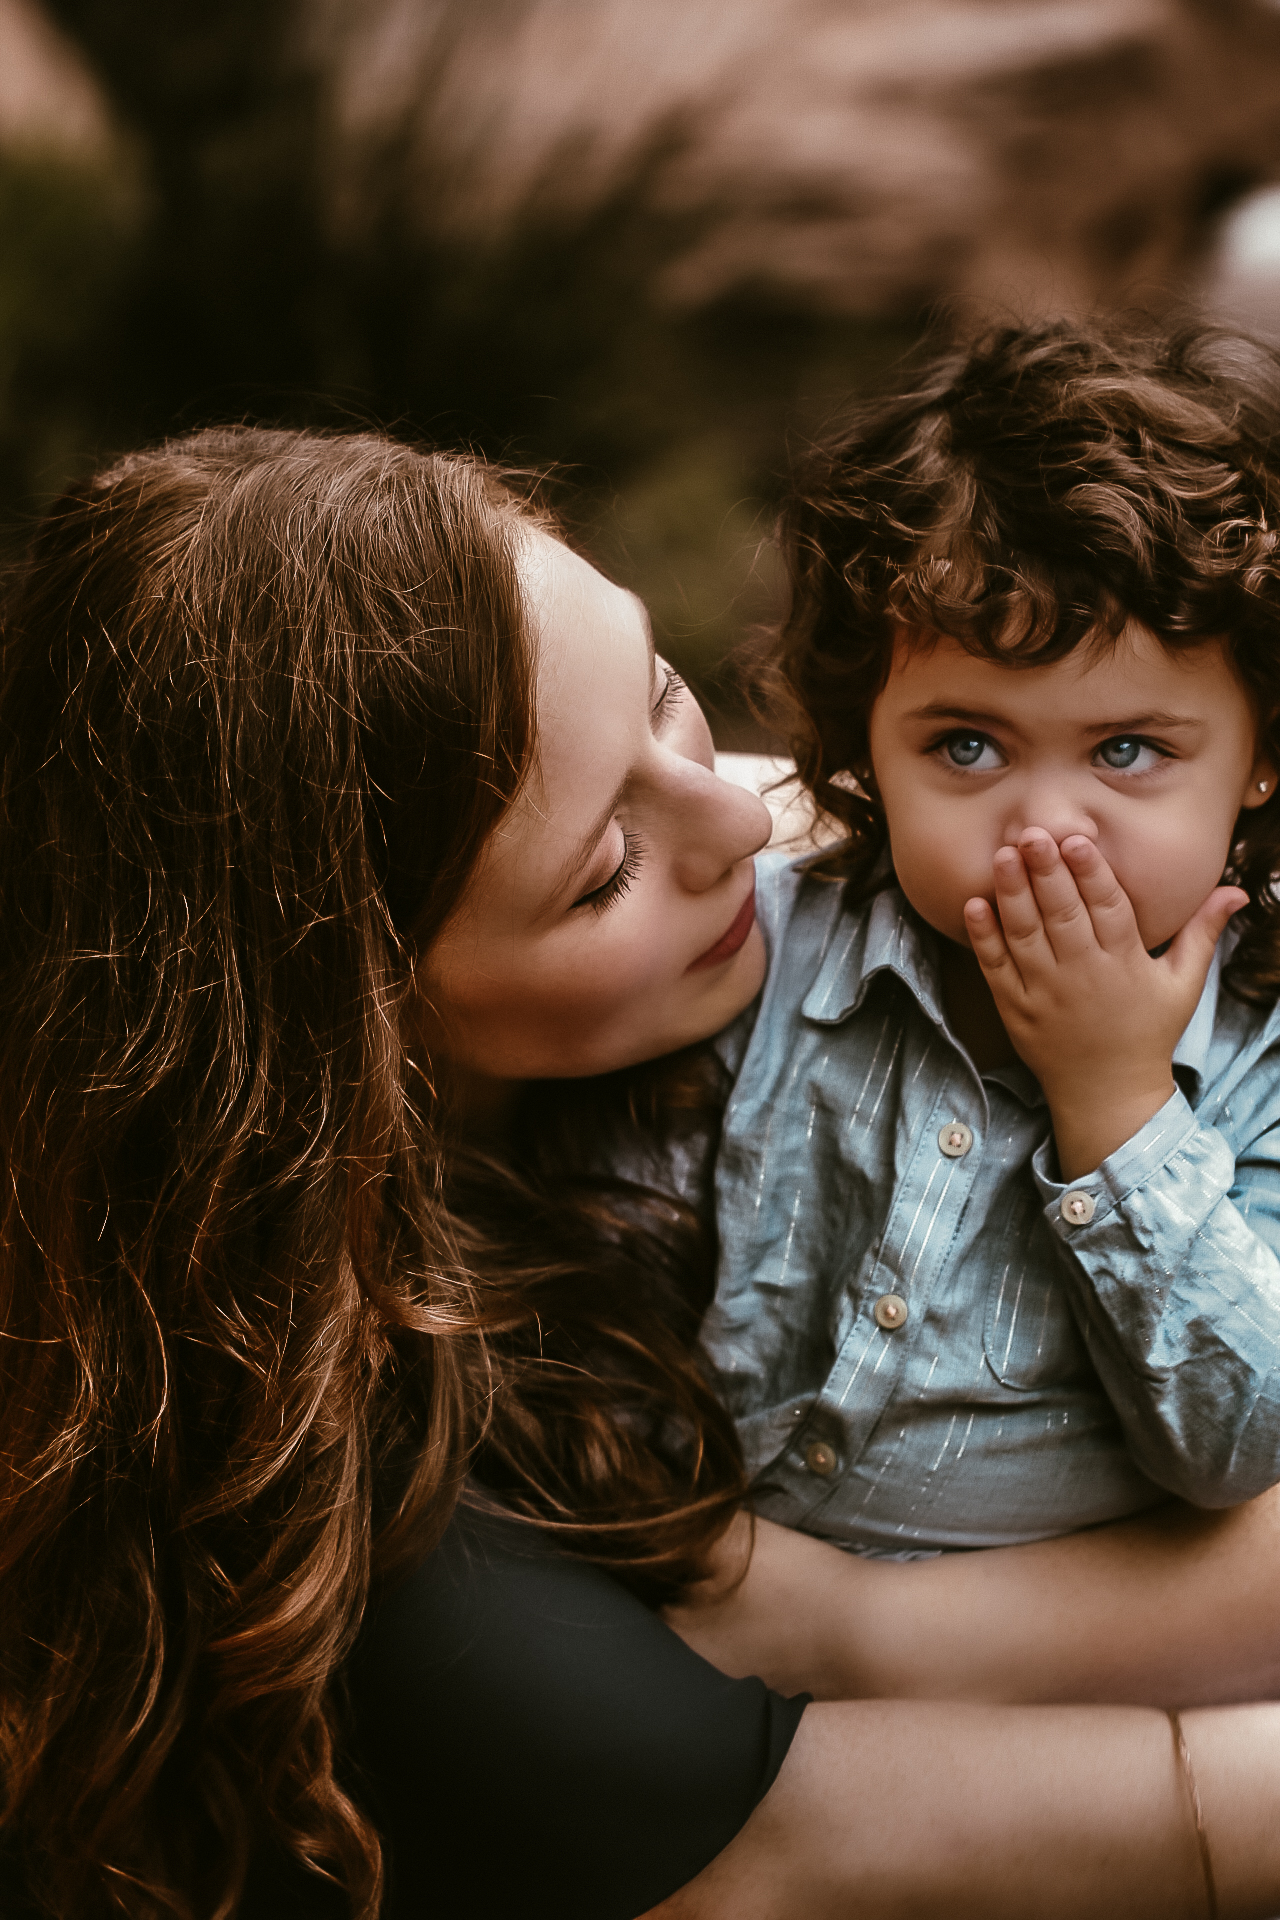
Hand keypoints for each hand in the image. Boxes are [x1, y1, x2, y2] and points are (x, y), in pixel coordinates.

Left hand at [962, 830, 1244, 1180]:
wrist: (1108, 1093)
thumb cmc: (1147, 1033)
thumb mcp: (1183, 984)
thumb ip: (1202, 933)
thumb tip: (1235, 891)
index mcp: (1124, 963)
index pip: (1108, 909)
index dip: (1092, 873)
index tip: (1077, 840)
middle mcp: (1083, 974)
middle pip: (1063, 915)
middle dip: (1047, 872)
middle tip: (1033, 833)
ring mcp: (1045, 992)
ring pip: (1025, 935)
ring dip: (1012, 894)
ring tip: (1003, 855)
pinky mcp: (1015, 1008)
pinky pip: (996, 968)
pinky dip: (984, 938)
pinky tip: (974, 904)